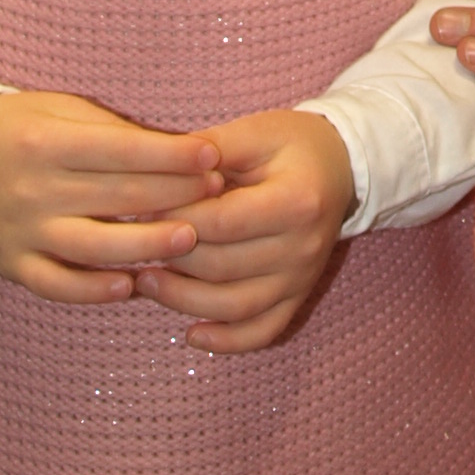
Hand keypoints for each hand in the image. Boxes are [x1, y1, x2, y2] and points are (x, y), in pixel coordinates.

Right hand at [0, 90, 222, 302]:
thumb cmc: (18, 130)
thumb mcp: (58, 111)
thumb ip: (111, 132)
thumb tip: (177, 151)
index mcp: (45, 142)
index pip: (121, 151)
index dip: (172, 156)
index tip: (213, 156)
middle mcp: (32, 189)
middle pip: (116, 197)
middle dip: (174, 196)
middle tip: (220, 195)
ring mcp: (22, 232)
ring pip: (93, 247)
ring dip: (146, 246)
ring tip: (189, 239)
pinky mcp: (13, 265)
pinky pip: (57, 284)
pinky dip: (92, 290)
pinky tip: (129, 287)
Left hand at [132, 108, 355, 350]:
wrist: (341, 166)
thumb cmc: (290, 145)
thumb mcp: (253, 132)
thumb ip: (207, 151)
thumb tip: (154, 179)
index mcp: (296, 201)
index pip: (221, 223)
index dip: (174, 220)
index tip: (140, 209)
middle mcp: (303, 247)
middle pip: (222, 267)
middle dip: (170, 257)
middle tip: (133, 243)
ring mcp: (302, 277)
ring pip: (234, 306)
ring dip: (182, 301)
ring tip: (146, 281)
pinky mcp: (298, 296)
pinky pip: (262, 331)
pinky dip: (226, 341)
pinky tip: (191, 334)